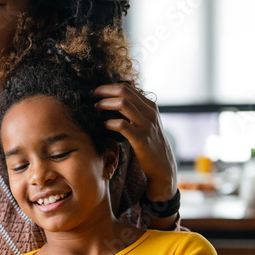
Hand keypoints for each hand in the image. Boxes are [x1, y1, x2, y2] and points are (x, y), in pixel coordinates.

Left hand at [92, 83, 177, 201]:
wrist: (163, 166)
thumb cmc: (150, 144)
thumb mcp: (146, 123)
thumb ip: (135, 112)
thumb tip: (114, 102)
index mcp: (150, 106)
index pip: (127, 88)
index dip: (108, 88)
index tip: (95, 92)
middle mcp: (149, 112)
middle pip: (124, 91)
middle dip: (104, 91)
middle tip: (91, 96)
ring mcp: (146, 125)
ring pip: (123, 104)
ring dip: (105, 103)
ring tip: (95, 109)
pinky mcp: (141, 139)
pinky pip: (122, 125)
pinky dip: (109, 123)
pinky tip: (104, 126)